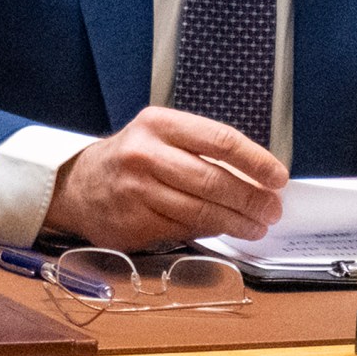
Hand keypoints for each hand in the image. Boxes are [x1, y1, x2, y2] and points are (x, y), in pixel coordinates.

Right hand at [44, 107, 287, 248]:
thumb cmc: (132, 159)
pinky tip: (225, 230)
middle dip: (251, 198)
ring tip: (257, 225)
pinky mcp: (134, 221)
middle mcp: (145, 154)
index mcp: (158, 124)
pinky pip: (185, 229)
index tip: (277, 177)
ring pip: (202, 210)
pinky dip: (211, 231)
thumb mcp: (160, 136)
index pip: (219, 140)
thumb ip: (201, 149)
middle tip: (273, 209)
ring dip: (238, 221)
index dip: (255, 161)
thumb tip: (255, 176)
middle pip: (214, 180)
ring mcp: (137, 190)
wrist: (78, 185)